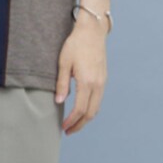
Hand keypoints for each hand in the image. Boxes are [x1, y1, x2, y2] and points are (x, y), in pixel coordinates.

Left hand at [55, 18, 108, 133]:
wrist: (92, 31)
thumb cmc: (75, 44)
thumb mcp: (64, 62)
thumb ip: (62, 84)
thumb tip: (59, 101)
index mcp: (87, 81)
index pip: (80, 109)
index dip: (71, 121)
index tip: (63, 127)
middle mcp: (98, 84)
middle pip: (91, 113)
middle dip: (79, 125)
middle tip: (68, 131)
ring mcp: (102, 82)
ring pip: (97, 107)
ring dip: (86, 118)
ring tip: (74, 123)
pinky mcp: (103, 78)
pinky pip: (99, 99)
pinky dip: (91, 109)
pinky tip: (82, 109)